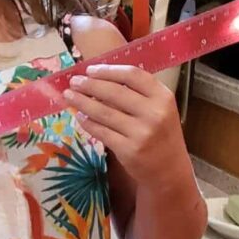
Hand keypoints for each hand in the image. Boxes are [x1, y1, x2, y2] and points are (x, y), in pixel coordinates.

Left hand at [65, 65, 187, 187]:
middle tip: (74, 81)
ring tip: (69, 96)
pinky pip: (102, 132)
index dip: (108, 71)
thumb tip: (99, 78)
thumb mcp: (159, 109)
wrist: (169, 168)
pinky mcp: (129, 150)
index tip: (90, 69)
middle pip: (115, 92)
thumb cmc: (160, 133)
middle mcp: (154, 113)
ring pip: (104, 112)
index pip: (132, 75)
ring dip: (83, 102)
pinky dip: (88, 123)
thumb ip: (138, 93)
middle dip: (90, 85)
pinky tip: (80, 116)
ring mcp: (141, 133)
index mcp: (163, 96)